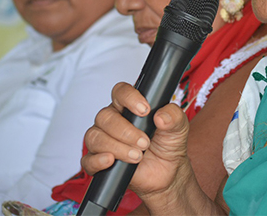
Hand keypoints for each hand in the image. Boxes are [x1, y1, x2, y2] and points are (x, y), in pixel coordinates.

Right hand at [81, 82, 191, 200]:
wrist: (167, 173)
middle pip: (105, 116)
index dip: (130, 98)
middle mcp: (112, 121)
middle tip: (144, 142)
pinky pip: (88, 159)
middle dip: (126, 131)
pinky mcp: (99, 161)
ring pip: (95, 137)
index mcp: (128, 106)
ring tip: (137, 156)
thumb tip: (161, 116)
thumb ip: (173, 116)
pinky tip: (111, 161)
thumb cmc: (167, 144)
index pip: (120, 92)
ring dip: (116, 147)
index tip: (144, 110)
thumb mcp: (178, 127)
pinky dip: (97, 160)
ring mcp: (103, 140)